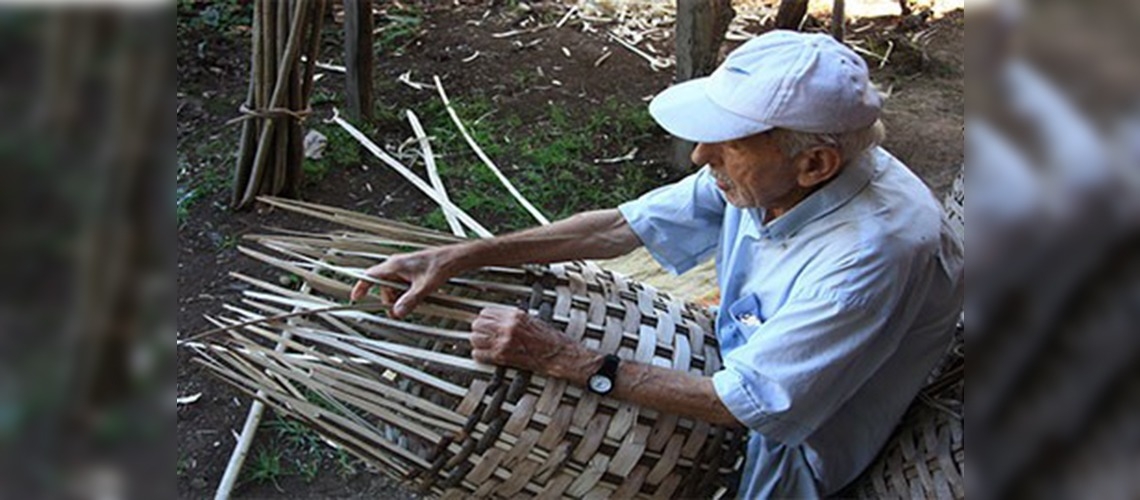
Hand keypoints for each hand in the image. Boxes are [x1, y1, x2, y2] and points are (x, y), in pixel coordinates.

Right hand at [349, 248, 455, 317]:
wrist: (454, 258)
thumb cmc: (440, 265)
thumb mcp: (424, 287)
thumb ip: (410, 301)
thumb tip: (397, 312)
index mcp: (394, 265)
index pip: (370, 275)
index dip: (361, 287)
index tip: (356, 298)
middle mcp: (396, 265)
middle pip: (383, 287)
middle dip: (390, 300)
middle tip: (399, 312)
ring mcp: (404, 268)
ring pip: (394, 287)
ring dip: (400, 297)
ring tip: (414, 302)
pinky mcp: (411, 271)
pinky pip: (403, 285)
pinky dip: (407, 293)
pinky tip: (419, 297)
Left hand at [469, 308, 597, 378]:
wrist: (557, 353)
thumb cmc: (548, 338)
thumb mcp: (531, 318)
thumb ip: (512, 317)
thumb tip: (498, 317)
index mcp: (515, 315)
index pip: (486, 312)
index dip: (483, 318)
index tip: (484, 322)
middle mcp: (508, 327)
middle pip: (478, 324)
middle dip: (478, 329)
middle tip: (482, 334)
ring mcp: (504, 342)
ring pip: (475, 339)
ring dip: (477, 342)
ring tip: (482, 344)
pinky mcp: (503, 356)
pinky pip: (480, 355)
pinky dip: (480, 356)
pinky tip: (485, 355)